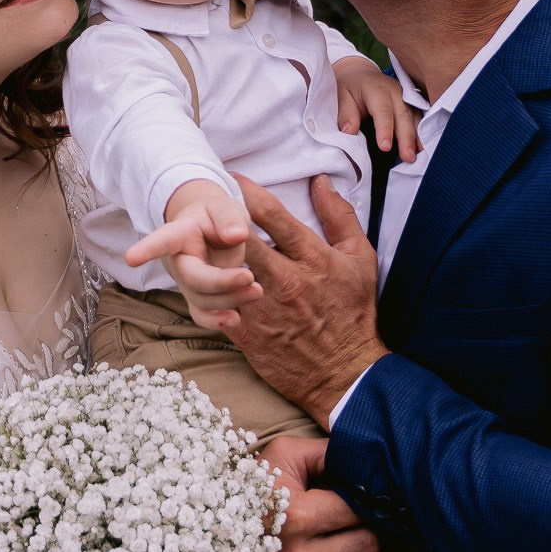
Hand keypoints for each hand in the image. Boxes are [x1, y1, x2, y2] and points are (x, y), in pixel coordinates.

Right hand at [124, 178, 256, 328]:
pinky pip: (201, 315)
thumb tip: (236, 236)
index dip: (147, 249)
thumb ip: (229, 217)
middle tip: (249, 277)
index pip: (163, 240)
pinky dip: (216, 322)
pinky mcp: (199, 297)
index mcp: (179, 233)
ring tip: (256, 290)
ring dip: (231, 300)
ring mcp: (186, 282)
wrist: (213, 229)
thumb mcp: (223, 207)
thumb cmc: (215, 216)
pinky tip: (235, 320)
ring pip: (202, 300)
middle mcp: (178, 261)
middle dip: (221, 283)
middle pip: (192, 278)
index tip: (131, 258)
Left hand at [210, 174, 384, 427]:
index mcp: (311, 258)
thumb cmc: (353, 313)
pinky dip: (201, 288)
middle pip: (238, 237)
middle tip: (203, 203)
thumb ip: (339, 217)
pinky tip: (194, 275)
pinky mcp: (246, 332)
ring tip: (191, 235)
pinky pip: (213, 305)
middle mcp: (284, 279)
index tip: (231, 178)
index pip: (271, 214)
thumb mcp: (360, 260)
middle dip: (218, 217)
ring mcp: (262, 307)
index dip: (245, 190)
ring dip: (205, 251)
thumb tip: (321, 181)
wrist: (344, 373)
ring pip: (219, 269)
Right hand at [256, 432, 382, 551]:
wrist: (202, 541)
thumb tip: (367, 456)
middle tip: (356, 527)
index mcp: (295, 517)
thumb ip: (326, 451)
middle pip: (368, 547)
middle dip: (369, 532)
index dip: (362, 503)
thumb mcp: (281, 457)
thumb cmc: (249, 492)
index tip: (354, 503)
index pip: (359, 511)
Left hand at [330, 49, 419, 161]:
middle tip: (408, 157)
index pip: (382, 110)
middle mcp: (395, 91)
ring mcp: (406, 96)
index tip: (385, 147)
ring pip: (414, 117)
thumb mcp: (341, 96)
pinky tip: (421, 148)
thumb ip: (346, 114)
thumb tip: (350, 132)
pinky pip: (418, 118)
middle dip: (406, 137)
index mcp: (376, 88)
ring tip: (416, 156)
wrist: (360, 74)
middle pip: (403, 115)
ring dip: (416, 137)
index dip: (385, 129)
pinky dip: (420, 133)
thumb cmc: (350, 88)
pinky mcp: (411, 102)